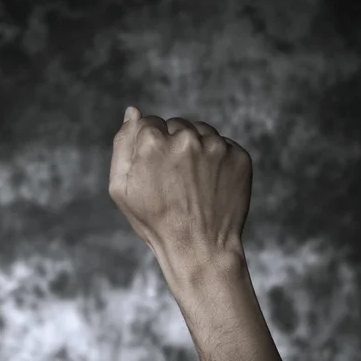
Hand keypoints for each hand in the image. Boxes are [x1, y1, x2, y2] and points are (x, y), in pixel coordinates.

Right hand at [109, 106, 252, 271]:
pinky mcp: (239, 156)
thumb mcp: (121, 188)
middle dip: (173, 145)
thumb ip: (123, 144)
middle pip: (176, 126)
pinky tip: (210, 186)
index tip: (155, 172)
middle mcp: (186, 138)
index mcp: (153, 142)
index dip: (149, 148)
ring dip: (196, 150)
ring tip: (193, 185)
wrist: (199, 249)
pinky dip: (217, 161)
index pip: (148, 123)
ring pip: (201, 133)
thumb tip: (132, 111)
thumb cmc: (155, 222)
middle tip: (174, 181)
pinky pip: (224, 146)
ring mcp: (216, 146)